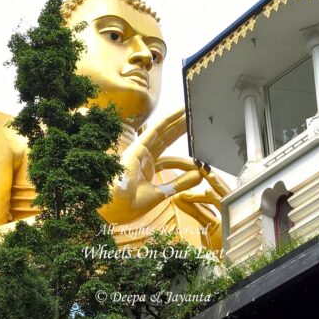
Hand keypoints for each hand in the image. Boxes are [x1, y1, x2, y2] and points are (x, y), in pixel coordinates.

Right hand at [99, 109, 215, 223]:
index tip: (195, 139)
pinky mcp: (137, 148)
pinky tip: (178, 113)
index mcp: (148, 167)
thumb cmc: (132, 204)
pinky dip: (167, 121)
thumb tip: (200, 175)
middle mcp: (144, 156)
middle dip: (180, 127)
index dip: (180, 146)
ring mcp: (140, 151)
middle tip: (195, 117)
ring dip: (176, 120)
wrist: (118, 208)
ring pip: (162, 131)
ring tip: (190, 110)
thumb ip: (181, 183)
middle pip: (166, 138)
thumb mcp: (163, 193)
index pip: (168, 152)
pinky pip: (154, 132)